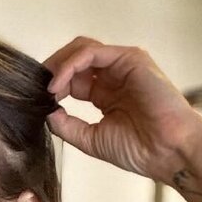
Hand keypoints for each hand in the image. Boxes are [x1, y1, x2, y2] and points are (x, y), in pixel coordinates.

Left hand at [43, 37, 201, 182]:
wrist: (166, 151)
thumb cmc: (139, 149)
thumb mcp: (91, 139)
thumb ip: (67, 126)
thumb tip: (46, 114)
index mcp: (105, 94)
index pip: (72, 79)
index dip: (52, 87)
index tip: (35, 103)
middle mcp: (113, 76)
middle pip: (74, 60)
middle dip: (51, 72)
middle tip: (34, 90)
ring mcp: (122, 65)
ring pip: (81, 50)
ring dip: (58, 66)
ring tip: (46, 89)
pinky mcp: (130, 58)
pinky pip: (92, 52)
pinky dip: (70, 65)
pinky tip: (58, 85)